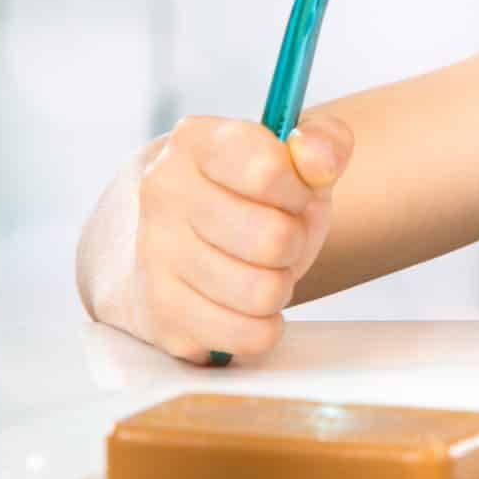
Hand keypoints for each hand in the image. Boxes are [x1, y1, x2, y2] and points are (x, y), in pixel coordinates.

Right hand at [103, 114, 351, 364]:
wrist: (191, 241)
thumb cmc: (255, 196)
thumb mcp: (296, 160)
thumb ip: (324, 143)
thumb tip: (317, 160)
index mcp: (196, 142)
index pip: (267, 170)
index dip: (299, 189)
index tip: (294, 192)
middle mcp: (163, 193)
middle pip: (272, 239)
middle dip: (294, 242)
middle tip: (280, 236)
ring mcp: (154, 256)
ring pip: (263, 292)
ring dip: (281, 284)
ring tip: (263, 267)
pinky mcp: (161, 315)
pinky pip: (247, 336)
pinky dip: (265, 326)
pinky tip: (249, 305)